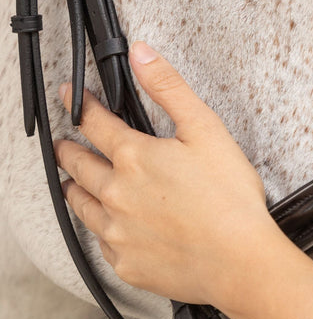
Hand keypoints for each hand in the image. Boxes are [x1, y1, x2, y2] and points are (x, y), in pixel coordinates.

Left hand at [54, 41, 276, 307]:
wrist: (241, 263)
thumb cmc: (231, 201)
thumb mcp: (207, 131)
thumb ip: (170, 89)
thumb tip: (142, 55)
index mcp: (134, 157)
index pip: (93, 122)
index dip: (78, 105)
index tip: (70, 97)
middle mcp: (115, 193)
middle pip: (77, 164)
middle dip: (69, 149)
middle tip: (65, 143)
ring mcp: (117, 231)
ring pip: (80, 204)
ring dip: (75, 188)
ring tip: (74, 183)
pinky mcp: (126, 263)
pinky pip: (101, 242)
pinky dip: (101, 229)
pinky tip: (110, 225)